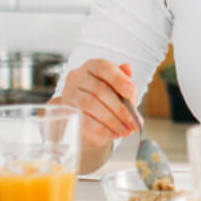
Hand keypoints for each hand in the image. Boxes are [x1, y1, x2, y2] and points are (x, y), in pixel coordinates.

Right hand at [49, 59, 141, 173]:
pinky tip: (114, 134)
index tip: (132, 93)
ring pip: (90, 105)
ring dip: (112, 121)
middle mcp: (77, 76)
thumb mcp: (118, 88)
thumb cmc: (107, 97)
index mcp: (92, 66)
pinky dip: (101, 129)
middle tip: (133, 123)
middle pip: (99, 90)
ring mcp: (69, 93)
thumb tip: (128, 68)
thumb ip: (125, 81)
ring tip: (126, 131)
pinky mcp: (66, 111)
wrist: (90, 115)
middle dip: (120, 109)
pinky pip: (83, 120)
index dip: (119, 79)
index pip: (103, 67)